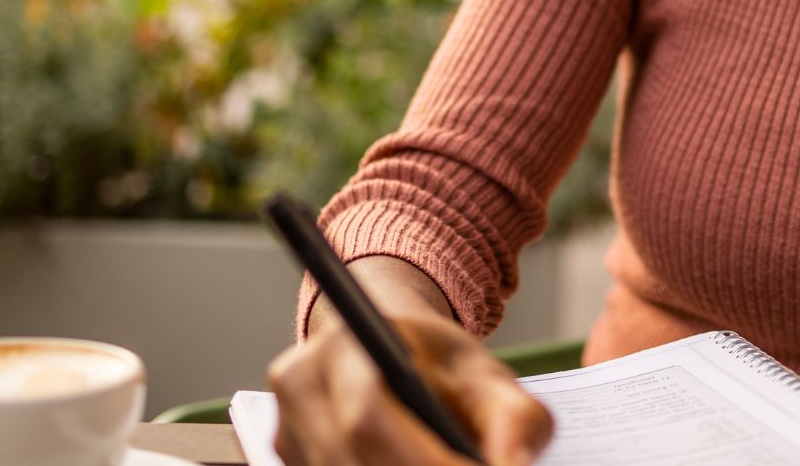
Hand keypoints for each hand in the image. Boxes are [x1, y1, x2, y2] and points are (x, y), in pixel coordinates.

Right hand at [267, 259, 552, 465]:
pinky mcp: (289, 458)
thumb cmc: (440, 366)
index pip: (368, 417)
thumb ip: (514, 419)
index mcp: (347, 344)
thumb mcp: (488, 378)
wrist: (390, 352)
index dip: (420, 460)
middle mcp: (301, 383)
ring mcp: (285, 429)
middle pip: (346, 460)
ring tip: (447, 465)